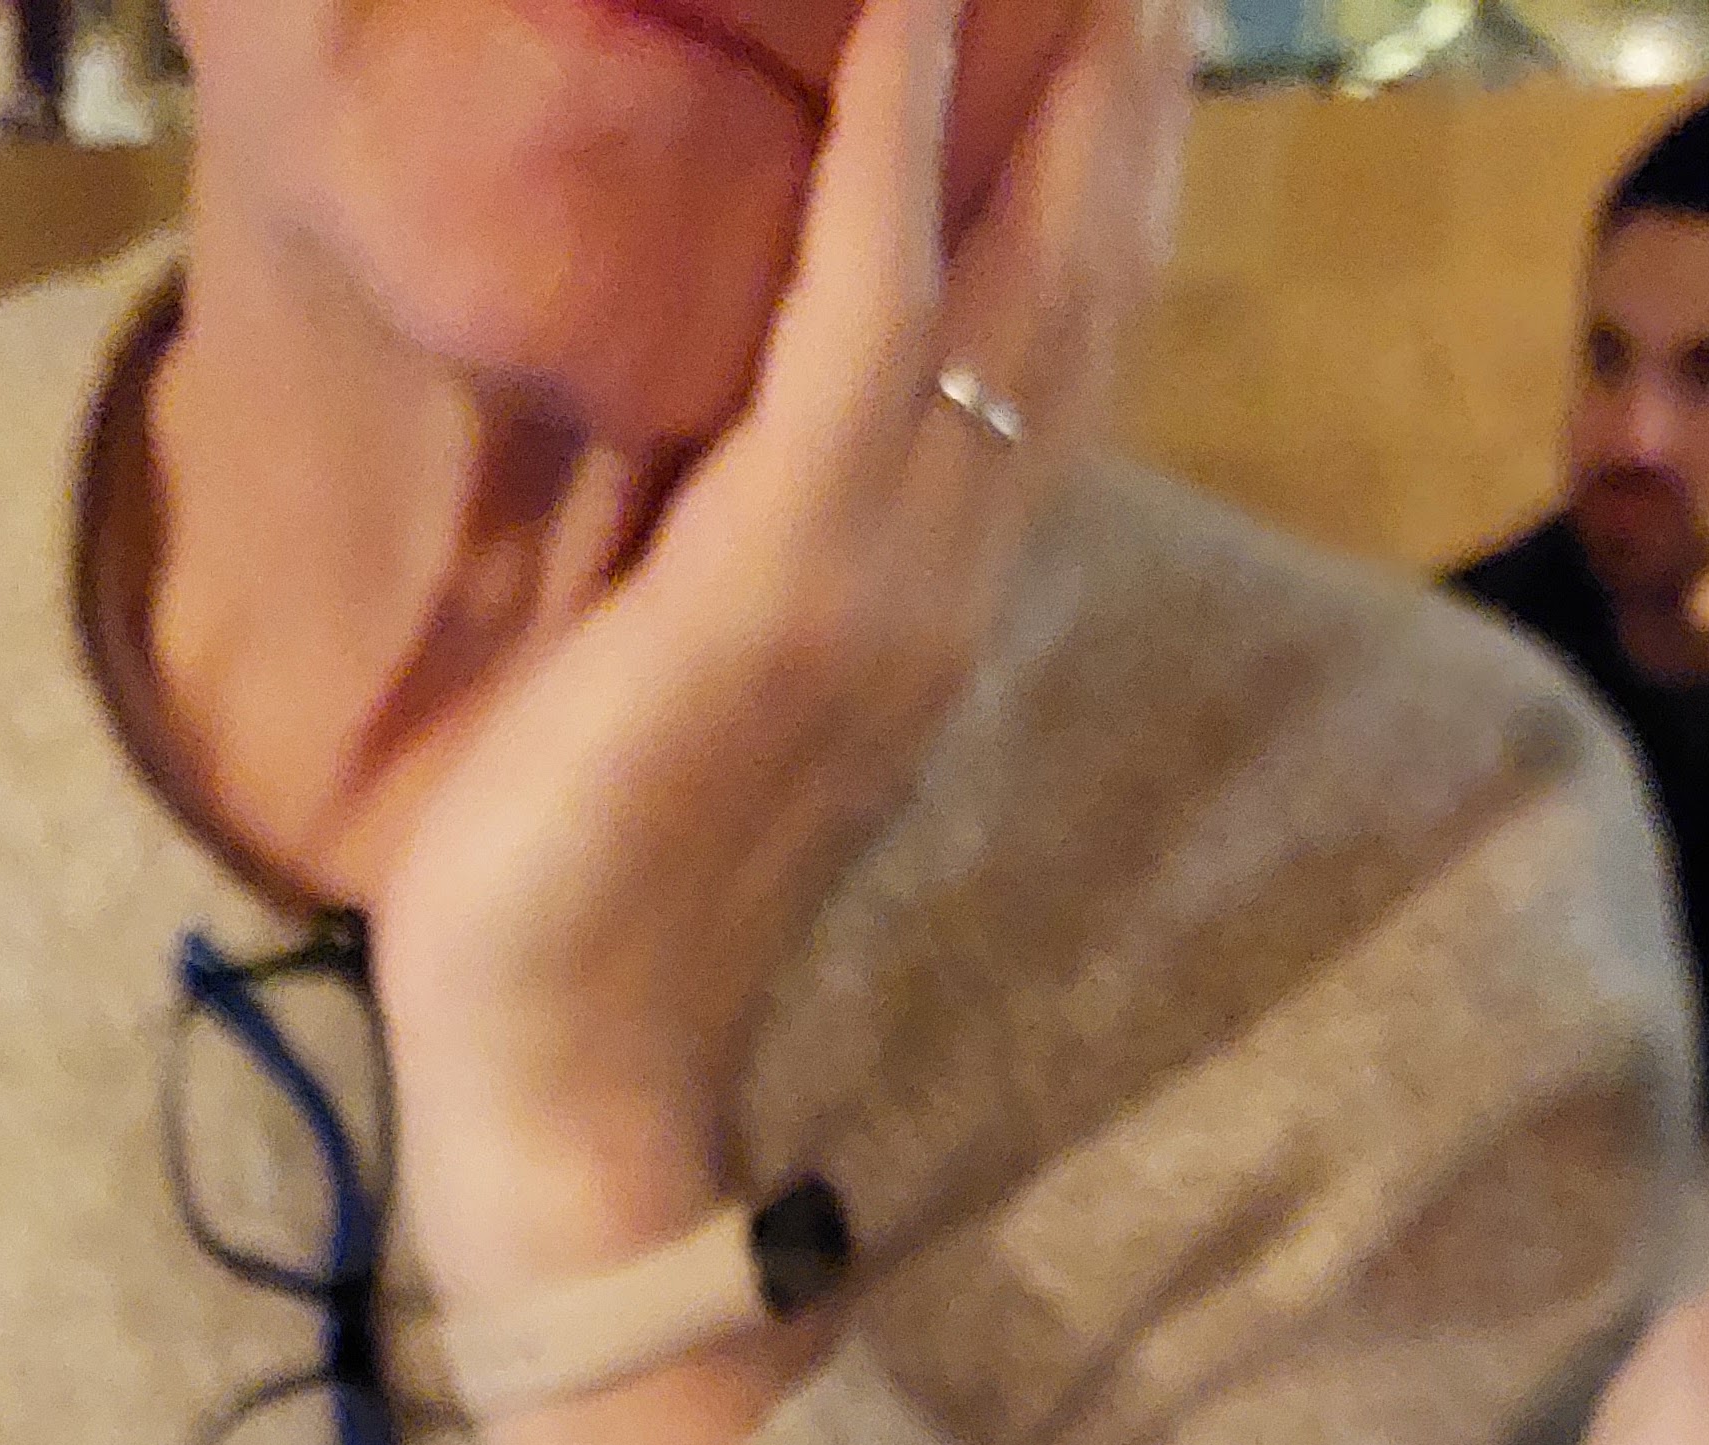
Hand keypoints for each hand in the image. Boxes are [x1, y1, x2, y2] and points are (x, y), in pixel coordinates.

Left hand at [370, 0, 1197, 1309]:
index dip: (1111, 168)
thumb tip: (716, 407)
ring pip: (1021, 270)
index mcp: (938, 590)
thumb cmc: (593, 881)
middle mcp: (954, 568)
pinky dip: (889, 146)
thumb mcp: (692, 663)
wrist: (569, 1075)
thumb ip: (742, 531)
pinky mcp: (781, 574)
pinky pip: (862, 316)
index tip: (1140, 20)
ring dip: (1059, 66)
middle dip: (1131, 81)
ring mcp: (885, 573)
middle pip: (1089, 277)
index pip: (1063, 343)